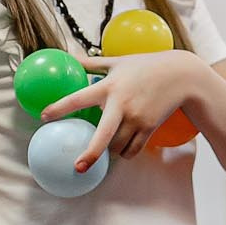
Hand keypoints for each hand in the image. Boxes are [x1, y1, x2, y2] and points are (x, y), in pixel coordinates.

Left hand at [42, 52, 201, 169]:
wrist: (182, 76)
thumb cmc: (147, 66)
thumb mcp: (118, 61)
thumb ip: (92, 62)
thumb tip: (68, 56)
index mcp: (109, 86)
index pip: (79, 98)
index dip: (59, 108)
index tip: (43, 117)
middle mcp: (122, 104)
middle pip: (103, 135)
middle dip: (90, 154)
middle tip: (77, 168)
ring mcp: (137, 118)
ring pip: (118, 146)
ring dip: (109, 150)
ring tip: (106, 148)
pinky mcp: (150, 128)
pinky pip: (133, 149)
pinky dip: (125, 152)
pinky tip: (122, 150)